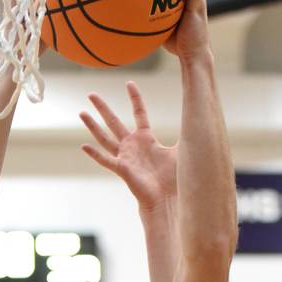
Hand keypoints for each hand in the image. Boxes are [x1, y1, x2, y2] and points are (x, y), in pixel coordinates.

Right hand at [80, 81, 177, 209]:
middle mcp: (132, 146)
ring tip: (81, 112)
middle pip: (114, 122)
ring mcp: (125, 157)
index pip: (139, 114)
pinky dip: (95, 154)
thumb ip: (186, 134)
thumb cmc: (175, 179)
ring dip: (92, 126)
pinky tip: (84, 146)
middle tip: (91, 94)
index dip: (134, 98)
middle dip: (102, 108)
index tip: (129, 82)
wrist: (168, 199)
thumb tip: (200, 118)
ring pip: (105, 138)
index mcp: (146, 139)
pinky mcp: (122, 169)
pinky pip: (106, 160)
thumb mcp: (182, 151)